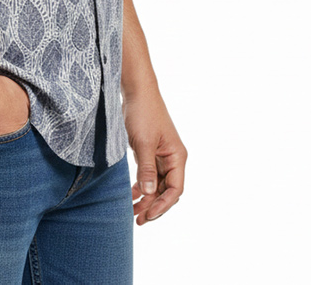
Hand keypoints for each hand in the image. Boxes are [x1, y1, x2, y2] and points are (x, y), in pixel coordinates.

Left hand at [123, 84, 186, 225]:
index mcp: (177, 156)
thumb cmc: (143, 112)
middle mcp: (172, 158)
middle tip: (137, 219)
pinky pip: (149, 175)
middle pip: (167, 190)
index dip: (163, 205)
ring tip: (133, 212)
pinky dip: (142, 185)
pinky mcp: (150, 151)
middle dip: (153, 205)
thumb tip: (150, 193)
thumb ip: (147, 168)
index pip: (175, 190)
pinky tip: (132, 194)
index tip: (148, 215)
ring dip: (147, 198)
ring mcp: (161, 155)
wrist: (137, 90)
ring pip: (157, 185)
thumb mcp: (143, 142)